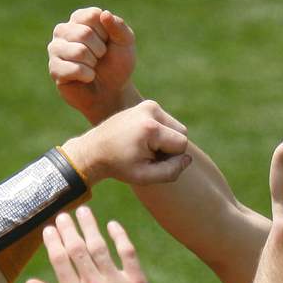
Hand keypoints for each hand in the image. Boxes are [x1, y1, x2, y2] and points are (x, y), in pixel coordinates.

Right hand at [26, 206, 159, 282]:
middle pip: (78, 249)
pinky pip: (127, 252)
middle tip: (64, 214)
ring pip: (100, 246)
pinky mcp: (137, 282)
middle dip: (68, 228)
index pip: (60, 260)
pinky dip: (120, 236)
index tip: (50, 228)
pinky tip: (112, 225)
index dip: (54, 241)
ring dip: (90, 226)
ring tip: (84, 211)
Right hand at [49, 7, 140, 124]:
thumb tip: (104, 14)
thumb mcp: (125, 43)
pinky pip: (74, 69)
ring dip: (93, 63)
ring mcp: (56, 49)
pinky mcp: (54, 69)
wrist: (112, 92)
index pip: (93, 16)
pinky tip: (88, 77)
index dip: (106, 33)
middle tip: (100, 58)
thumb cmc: (117, 65)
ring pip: (78, 51)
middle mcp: (63, 30)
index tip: (107, 43)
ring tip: (93, 67)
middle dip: (100, 50)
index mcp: (79, 19)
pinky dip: (88, 75)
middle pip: (84, 33)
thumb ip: (119, 27)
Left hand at [62, 100, 191, 186]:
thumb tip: (187, 158)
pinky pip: (167, 122)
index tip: (150, 161)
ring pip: (176, 127)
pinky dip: (161, 133)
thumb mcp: (145, 177)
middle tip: (148, 156)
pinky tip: (143, 140)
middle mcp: (150, 110)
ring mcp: (148, 105)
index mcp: (150, 127)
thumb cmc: (119, 166)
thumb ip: (172, 172)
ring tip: (145, 148)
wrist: (94, 150)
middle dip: (171, 147)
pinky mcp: (147, 105)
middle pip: (182, 132)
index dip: (171, 158)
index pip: (182, 144)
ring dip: (166, 140)